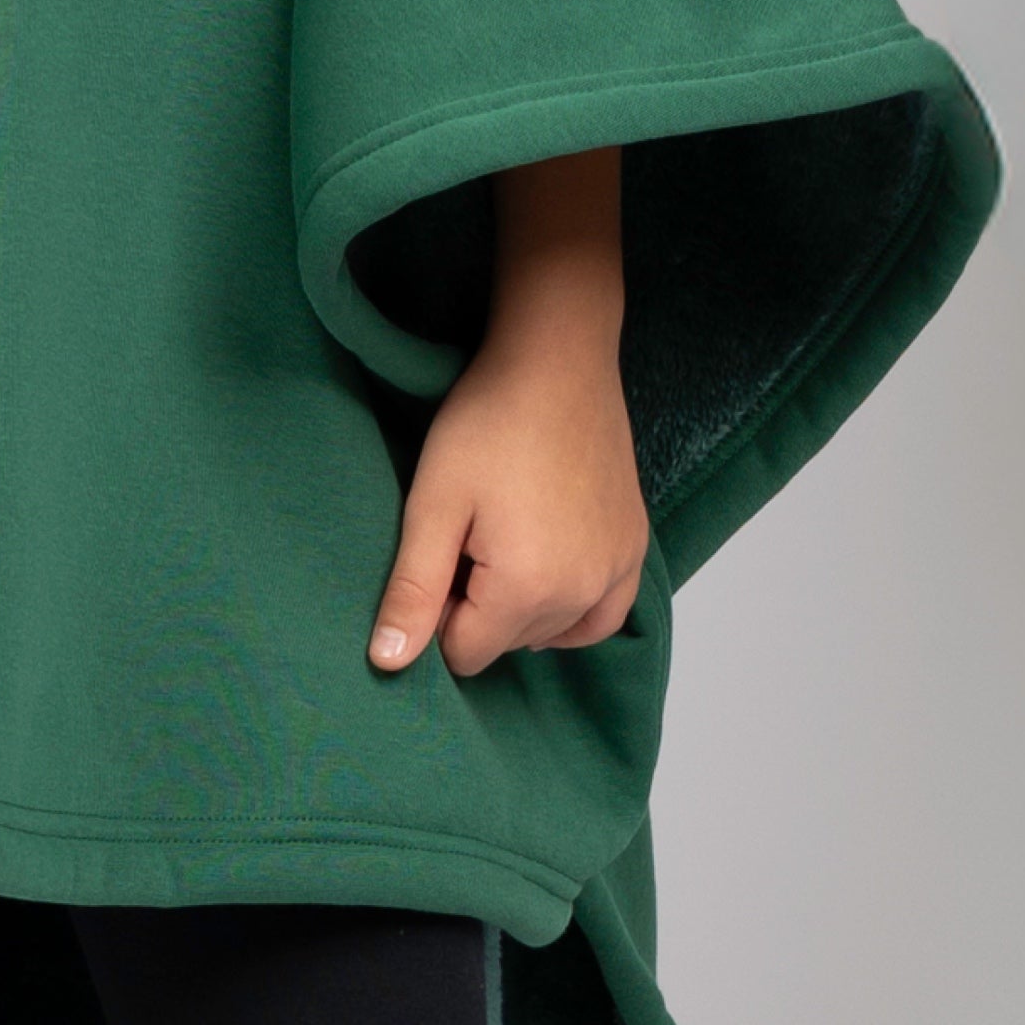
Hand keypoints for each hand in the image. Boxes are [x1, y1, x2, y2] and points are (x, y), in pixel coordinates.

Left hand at [367, 146, 648, 677]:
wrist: (557, 361)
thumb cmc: (487, 423)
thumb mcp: (432, 504)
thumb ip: (413, 591)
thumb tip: (389, 663)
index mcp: (530, 587)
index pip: (466, 653)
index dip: (439, 612)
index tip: (440, 553)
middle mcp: (585, 591)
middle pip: (509, 644)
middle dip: (479, 606)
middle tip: (470, 534)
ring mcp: (618, 571)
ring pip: (552, 632)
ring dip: (522, 606)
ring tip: (504, 537)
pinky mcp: (634, 548)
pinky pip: (601, 615)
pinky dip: (570, 607)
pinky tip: (547, 568)